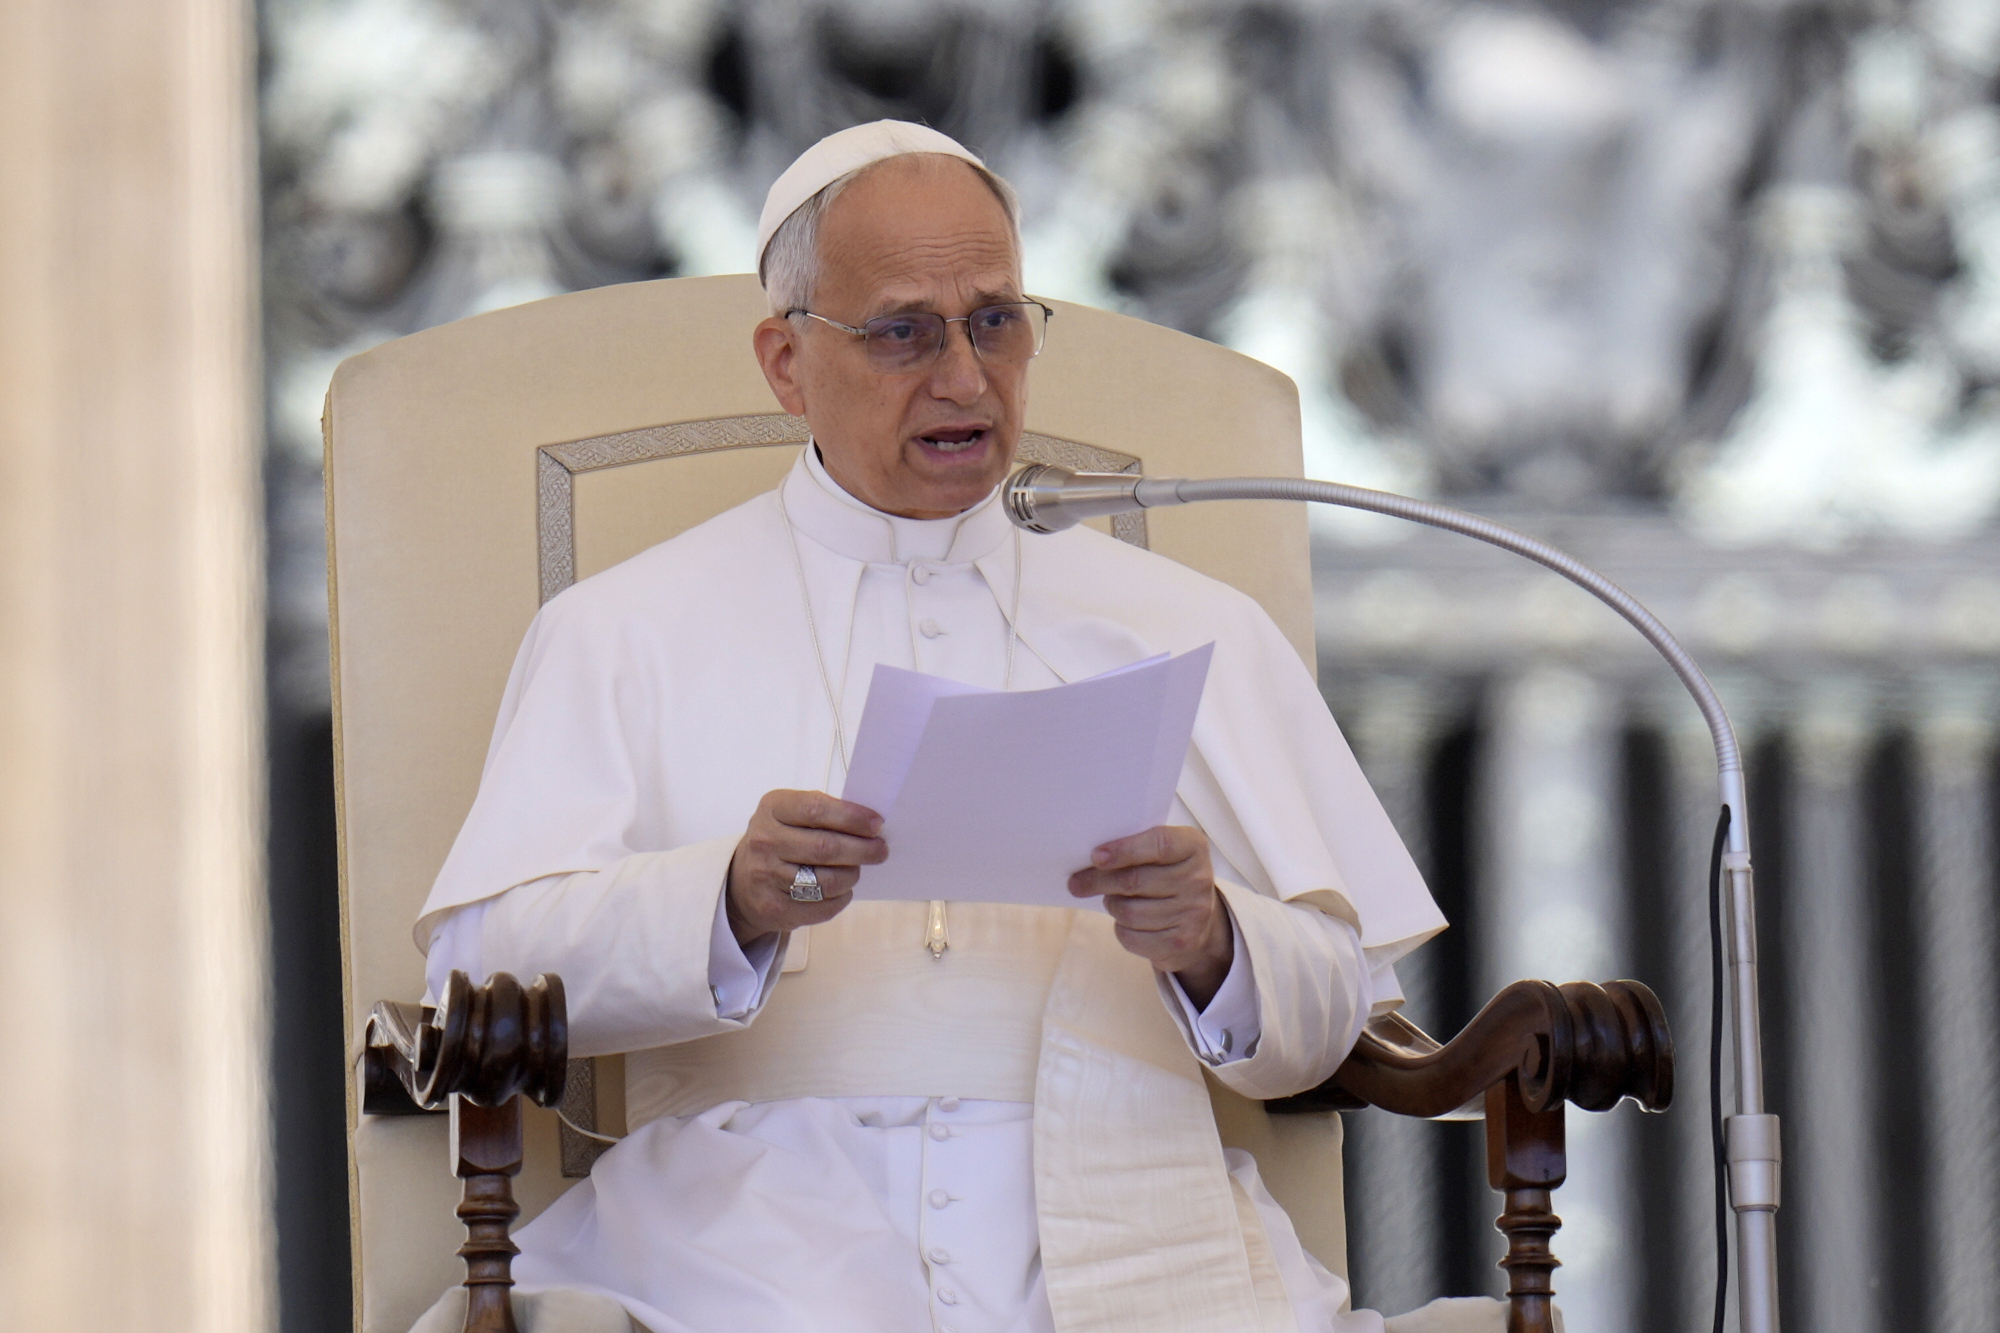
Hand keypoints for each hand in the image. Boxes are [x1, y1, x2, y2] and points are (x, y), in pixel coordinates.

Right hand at [727, 790, 886, 944]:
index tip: (876, 824)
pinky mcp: (775, 908)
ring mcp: (766, 877)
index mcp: (772, 809)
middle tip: (880, 850)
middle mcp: (765, 841)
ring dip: (852, 875)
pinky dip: (841, 897)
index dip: (851, 817)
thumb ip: (825, 813)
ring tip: (855, 869)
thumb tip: (869, 824)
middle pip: (825, 848)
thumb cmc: (780, 840)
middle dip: (862, 849)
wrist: (742, 882)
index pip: (815, 809)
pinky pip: (823, 906)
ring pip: (828, 880)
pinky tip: (840, 889)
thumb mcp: (791, 814)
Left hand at [1068, 825, 1232, 1006]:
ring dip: (1112, 906)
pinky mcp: (1182, 942)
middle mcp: (1199, 879)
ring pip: (1129, 912)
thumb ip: (1134, 848)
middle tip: (1077, 883)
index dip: (1124, 850)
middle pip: (1135, 880)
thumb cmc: (1166, 878)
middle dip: (1099, 881)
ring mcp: (1193, 913)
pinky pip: (1132, 937)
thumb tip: (1091, 860)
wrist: (1198, 923)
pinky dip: (1121, 929)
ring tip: (1113, 900)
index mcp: (1193, 847)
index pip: (1159, 844)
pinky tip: (1127, 922)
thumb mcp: (1161, 854)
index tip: (1096, 856)